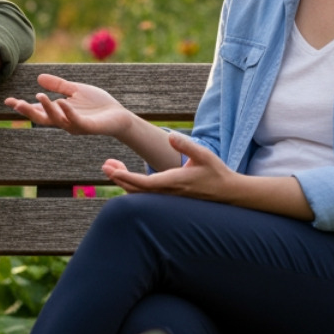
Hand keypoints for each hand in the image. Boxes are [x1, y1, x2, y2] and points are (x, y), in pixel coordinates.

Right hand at [3, 73, 134, 137]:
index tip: (7, 101)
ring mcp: (75, 125)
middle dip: (28, 112)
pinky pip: (75, 120)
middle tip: (15, 104)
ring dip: (47, 109)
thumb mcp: (75, 90)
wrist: (118, 115)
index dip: (23, 106)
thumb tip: (38, 78)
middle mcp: (64, 121)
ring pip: (56, 120)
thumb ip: (58, 85)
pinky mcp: (88, 127)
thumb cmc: (97, 104)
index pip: (37, 110)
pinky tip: (62, 102)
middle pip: (41, 118)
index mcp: (59, 112)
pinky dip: (68, 112)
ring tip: (38, 96)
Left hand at [101, 132, 238, 202]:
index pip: (145, 183)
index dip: (127, 178)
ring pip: (140, 194)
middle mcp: (168, 193)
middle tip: (105, 165)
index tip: (113, 170)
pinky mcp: (170, 198)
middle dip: (119, 178)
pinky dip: (133, 188)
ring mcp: (168, 198)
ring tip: (111, 167)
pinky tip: (126, 178)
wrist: (228, 193)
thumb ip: (186, 145)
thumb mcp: (204, 154)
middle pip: (137, 190)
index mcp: (174, 182)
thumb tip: (170, 135)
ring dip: (124, 182)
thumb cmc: (217, 173)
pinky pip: (146, 196)